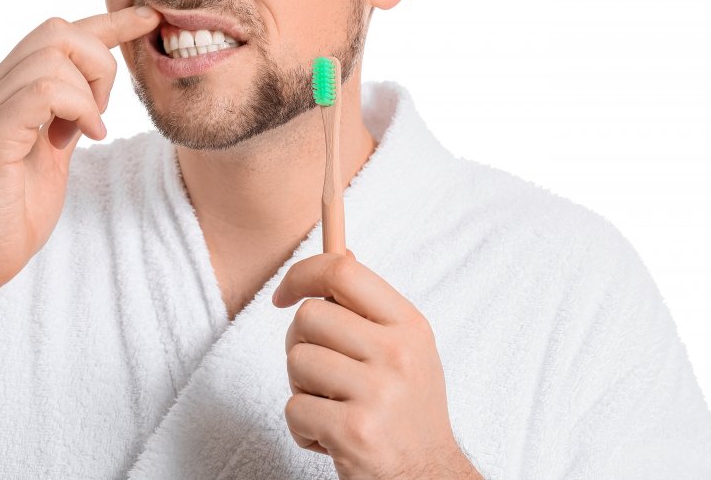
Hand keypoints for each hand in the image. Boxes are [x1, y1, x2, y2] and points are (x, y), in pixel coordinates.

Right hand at [0, 6, 159, 303]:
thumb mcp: (54, 156)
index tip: (148, 19)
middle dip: (100, 63)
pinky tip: (83, 138)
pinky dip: (77, 108)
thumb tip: (93, 98)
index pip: (60, 37)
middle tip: (100, 114)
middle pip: (58, 31)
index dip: (109, 22)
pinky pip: (42, 92)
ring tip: (87, 132)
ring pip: (53, 54)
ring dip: (89, 92)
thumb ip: (70, 120)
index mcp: (14, 94)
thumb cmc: (15, 213)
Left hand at [273, 250, 478, 478]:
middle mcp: (397, 353)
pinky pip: (294, 408)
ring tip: (333, 406)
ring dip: (302, 388)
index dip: (302, 273)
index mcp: (409, 325)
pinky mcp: (354, 431)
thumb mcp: (407, 348)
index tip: (283, 295)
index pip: (343, 270)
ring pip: (297, 360)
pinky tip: (331, 436)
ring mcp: (377, 392)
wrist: (427, 476)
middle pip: (310, 315)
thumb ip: (371, 306)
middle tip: (321, 372)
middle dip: (300, 343)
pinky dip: (303, 426)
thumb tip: (341, 252)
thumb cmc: (408, 409)